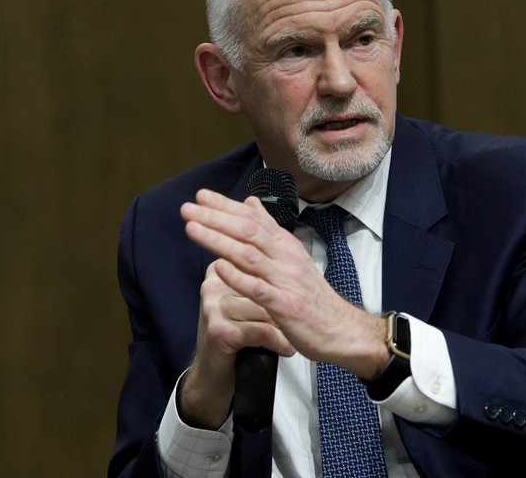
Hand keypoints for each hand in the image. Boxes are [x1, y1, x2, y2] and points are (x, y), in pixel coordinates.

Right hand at [178, 260, 294, 428]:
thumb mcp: (245, 300)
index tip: (292, 297)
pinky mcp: (218, 330)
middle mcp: (213, 284)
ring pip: (264, 309)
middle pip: (262, 287)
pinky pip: (261, 330)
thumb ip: (259, 279)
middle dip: (282, 307)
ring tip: (293, 336)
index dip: (279, 282)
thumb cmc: (238, 334)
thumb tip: (293, 263)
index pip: (257, 264)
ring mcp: (213, 306)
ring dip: (284, 326)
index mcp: (220, 269)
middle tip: (300, 318)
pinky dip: (278, 341)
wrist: (213, 373)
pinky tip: (286, 348)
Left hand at [181, 189, 388, 378]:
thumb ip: (269, 230)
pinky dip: (237, 276)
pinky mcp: (284, 305)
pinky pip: (257, 288)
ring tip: (192, 229)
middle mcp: (285, 257)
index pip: (252, 217)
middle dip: (215, 218)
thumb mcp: (291, 256)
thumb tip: (250, 201)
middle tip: (187, 208)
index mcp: (285, 245)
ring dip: (218, 240)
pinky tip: (217, 267)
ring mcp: (285, 280)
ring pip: (248, 254)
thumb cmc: (310, 295)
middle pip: (247, 230)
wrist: (339, 328)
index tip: (200, 196)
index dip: (225, 206)